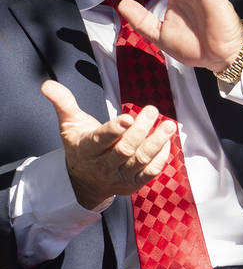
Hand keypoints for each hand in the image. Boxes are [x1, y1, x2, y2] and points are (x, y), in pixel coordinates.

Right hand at [41, 80, 175, 209]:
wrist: (84, 181)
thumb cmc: (81, 146)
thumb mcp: (70, 125)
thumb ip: (63, 104)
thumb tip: (47, 84)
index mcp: (86, 150)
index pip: (101, 140)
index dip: (115, 129)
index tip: (128, 117)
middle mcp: (103, 166)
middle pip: (125, 149)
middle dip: (140, 130)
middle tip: (152, 110)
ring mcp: (119, 177)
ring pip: (140, 160)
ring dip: (156, 142)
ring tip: (168, 125)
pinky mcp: (134, 184)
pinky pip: (151, 172)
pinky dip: (161, 157)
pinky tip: (166, 141)